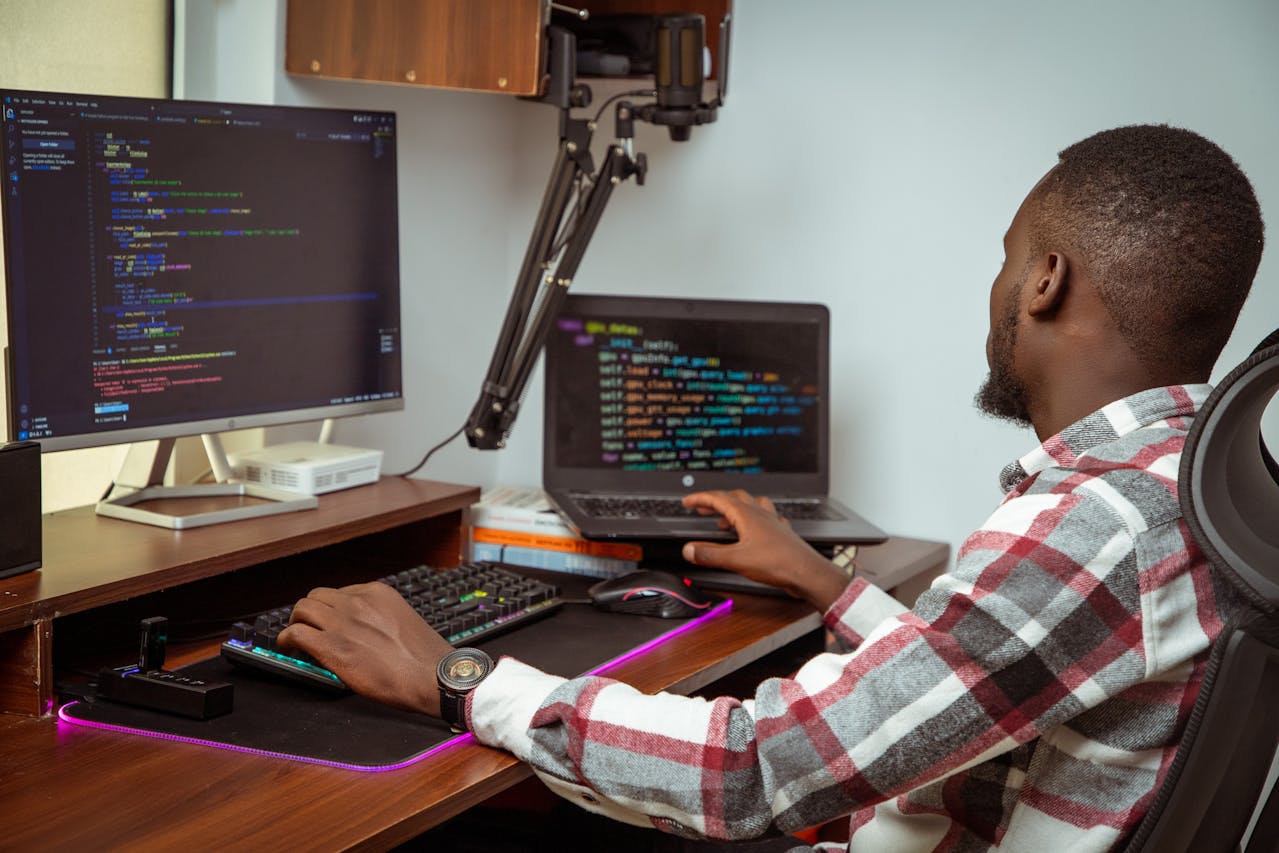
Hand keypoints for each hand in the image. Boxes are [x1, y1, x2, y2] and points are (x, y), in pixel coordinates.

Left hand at [276, 581, 454, 715]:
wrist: (430, 676)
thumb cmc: (424, 658)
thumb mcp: (403, 621)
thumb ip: (381, 618)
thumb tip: (366, 631)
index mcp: (378, 593)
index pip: (341, 592)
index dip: (331, 609)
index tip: (329, 622)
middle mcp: (357, 602)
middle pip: (317, 596)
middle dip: (309, 611)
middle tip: (308, 626)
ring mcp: (343, 622)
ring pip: (302, 608)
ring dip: (296, 622)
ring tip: (295, 636)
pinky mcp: (331, 646)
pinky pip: (295, 633)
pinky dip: (286, 638)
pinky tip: (287, 646)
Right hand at [681, 489, 849, 611]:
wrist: (808, 572)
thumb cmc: (779, 563)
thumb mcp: (736, 560)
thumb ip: (710, 554)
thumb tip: (689, 550)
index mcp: (747, 515)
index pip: (718, 499)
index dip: (701, 498)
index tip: (688, 501)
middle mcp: (761, 514)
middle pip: (734, 498)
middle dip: (715, 502)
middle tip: (702, 508)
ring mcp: (772, 522)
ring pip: (751, 506)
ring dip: (734, 509)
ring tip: (724, 521)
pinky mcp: (781, 533)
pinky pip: (766, 518)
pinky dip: (754, 520)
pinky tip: (755, 528)